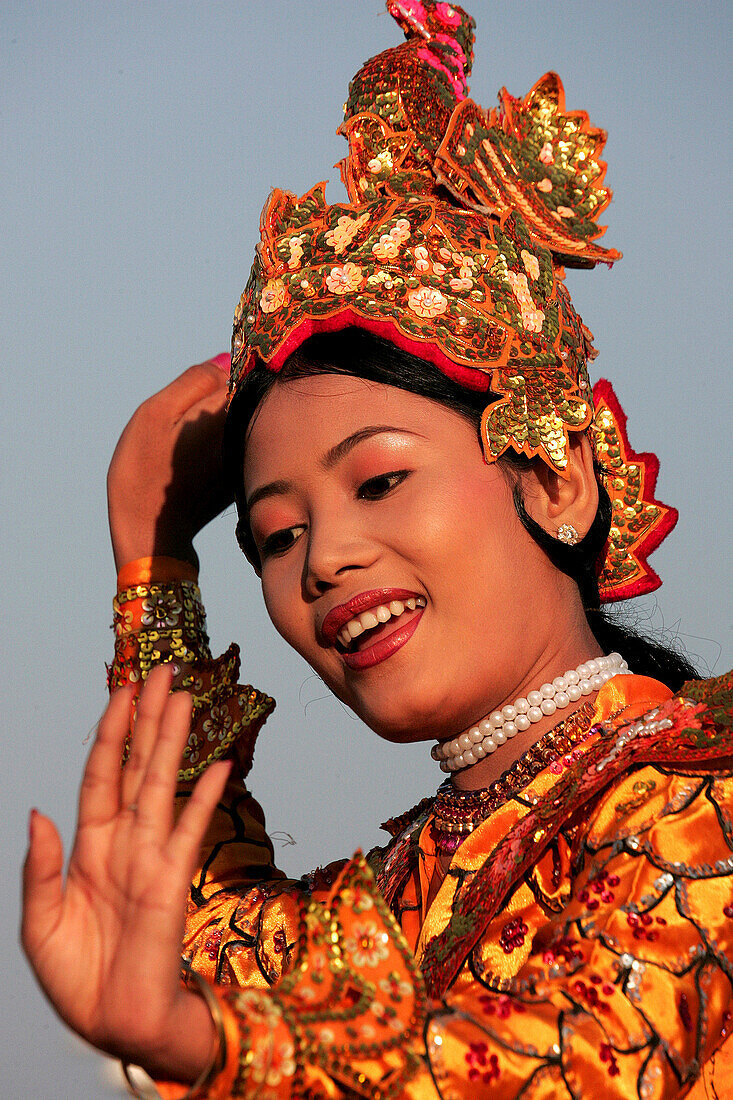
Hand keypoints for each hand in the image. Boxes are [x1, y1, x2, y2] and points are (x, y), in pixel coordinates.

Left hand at [21, 667, 230, 1081]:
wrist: (114, 1023)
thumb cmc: (75, 979)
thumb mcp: (39, 923)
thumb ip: (39, 867)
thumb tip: (38, 812)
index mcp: (87, 847)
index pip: (101, 774)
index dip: (110, 734)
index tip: (123, 691)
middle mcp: (122, 841)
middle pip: (137, 766)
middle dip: (148, 719)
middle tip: (164, 673)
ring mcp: (150, 857)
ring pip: (162, 784)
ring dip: (173, 741)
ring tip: (185, 698)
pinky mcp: (173, 879)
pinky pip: (189, 828)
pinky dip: (204, 795)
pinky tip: (218, 764)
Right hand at [107, 356, 232, 571]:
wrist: (152, 532)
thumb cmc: (147, 469)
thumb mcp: (156, 412)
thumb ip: (194, 381)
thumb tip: (227, 358)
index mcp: (232, 414)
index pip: (246, 374)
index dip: (223, 374)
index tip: (200, 390)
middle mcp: (250, 437)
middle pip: (247, 402)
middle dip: (224, 402)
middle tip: (188, 425)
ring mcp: (248, 461)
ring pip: (242, 427)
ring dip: (222, 427)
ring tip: (189, 447)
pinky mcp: (242, 480)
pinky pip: (238, 450)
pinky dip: (221, 449)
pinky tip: (195, 464)